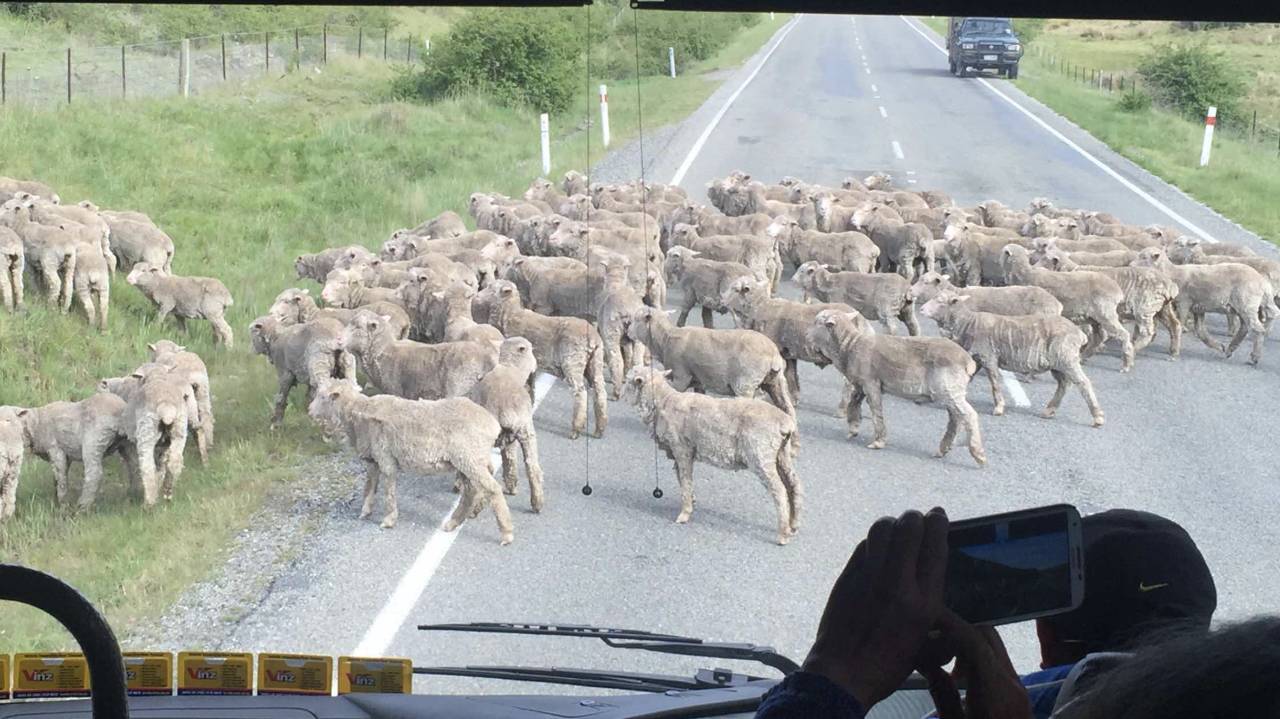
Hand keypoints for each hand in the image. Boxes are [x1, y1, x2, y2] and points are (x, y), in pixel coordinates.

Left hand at [800, 508, 948, 708]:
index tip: (938, 514)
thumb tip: (935, 582)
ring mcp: (869, 576)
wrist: (844, 672)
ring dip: (892, 524)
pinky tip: (877, 549)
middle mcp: (898, 583)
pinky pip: (864, 545)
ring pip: (882, 529)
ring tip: (896, 529)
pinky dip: (874, 541)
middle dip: (915, 518)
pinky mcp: (847, 576)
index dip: (938, 524)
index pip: (935, 547)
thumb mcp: (925, 643)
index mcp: (924, 602)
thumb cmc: (889, 664)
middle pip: (909, 528)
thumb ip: (934, 610)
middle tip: (916, 520)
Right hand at [916, 609, 1032, 718]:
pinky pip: (997, 661)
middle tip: (930, 639)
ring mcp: (1019, 687)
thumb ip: (942, 695)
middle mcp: (1012, 684)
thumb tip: (927, 664)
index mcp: (995, 695)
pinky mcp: (1019, 692)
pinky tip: (959, 676)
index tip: (927, 618)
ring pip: (993, 645)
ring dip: (966, 644)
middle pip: (986, 635)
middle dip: (957, 630)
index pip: (974, 642)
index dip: (950, 624)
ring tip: (943, 662)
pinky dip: (976, 657)